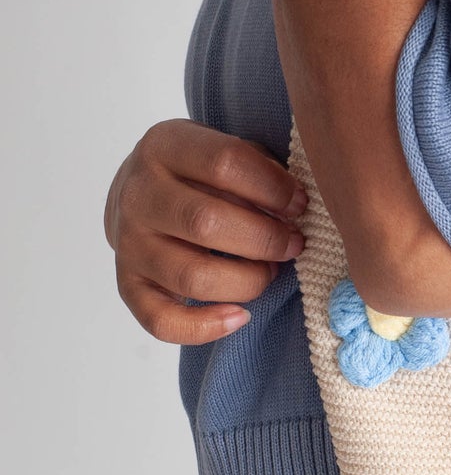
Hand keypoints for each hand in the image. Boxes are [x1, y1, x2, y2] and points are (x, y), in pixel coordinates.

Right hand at [105, 120, 307, 345]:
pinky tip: (240, 317)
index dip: (273, 187)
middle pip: (206, 222)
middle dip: (265, 239)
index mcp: (164, 146)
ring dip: (246, 281)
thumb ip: (257, 168)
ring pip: (191, 275)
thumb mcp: (223, 148)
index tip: (300, 204)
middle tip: (293, 244)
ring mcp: (128, 242)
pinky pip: (161, 319)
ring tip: (270, 271)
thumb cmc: (199, 172)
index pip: (224, 162)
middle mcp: (138, 194)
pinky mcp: (127, 282)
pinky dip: (204, 327)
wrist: (138, 191)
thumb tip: (296, 207)